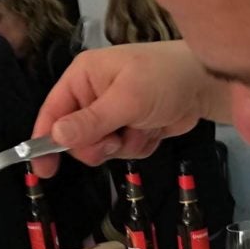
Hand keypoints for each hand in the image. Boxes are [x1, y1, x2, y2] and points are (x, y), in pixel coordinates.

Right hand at [31, 41, 229, 176]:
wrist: (206, 84)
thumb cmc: (164, 79)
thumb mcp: (126, 99)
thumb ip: (91, 121)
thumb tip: (56, 136)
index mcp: (83, 78)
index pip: (52, 112)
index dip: (44, 140)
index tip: (43, 170)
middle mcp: (92, 95)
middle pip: (76, 138)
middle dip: (99, 145)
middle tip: (117, 138)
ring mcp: (112, 114)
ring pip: (102, 149)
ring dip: (124, 145)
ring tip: (143, 126)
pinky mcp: (130, 128)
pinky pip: (123, 151)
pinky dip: (140, 145)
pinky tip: (154, 128)